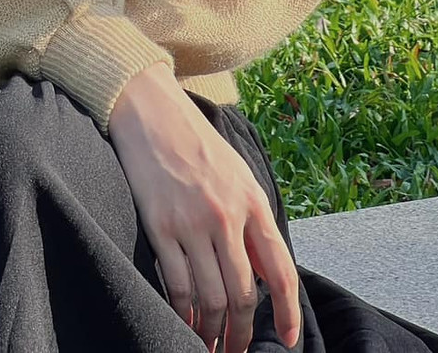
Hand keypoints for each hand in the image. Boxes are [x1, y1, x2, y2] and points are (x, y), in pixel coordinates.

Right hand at [107, 64, 300, 352]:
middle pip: (243, 294)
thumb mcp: (237, 174)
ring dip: (211, 331)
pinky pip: (177, 284)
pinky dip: (182, 313)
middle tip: (236, 351)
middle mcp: (226, 215)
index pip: (280, 270)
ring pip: (210, 298)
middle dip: (242, 332)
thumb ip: (253, 220)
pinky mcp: (159, 226)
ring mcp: (192, 222)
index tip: (288, 341)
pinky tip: (183, 323)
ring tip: (209, 346)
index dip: (287, 312)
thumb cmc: (195, 143)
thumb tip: (266, 273)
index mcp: (252, 201)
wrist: (150, 109)